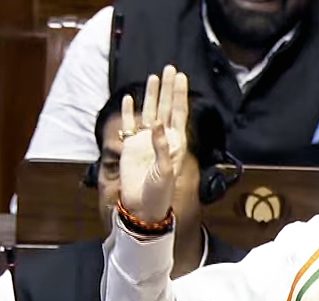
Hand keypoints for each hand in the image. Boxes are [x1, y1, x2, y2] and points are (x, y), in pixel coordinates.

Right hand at [118, 65, 188, 222]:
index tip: (181, 78)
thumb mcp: (164, 170)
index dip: (179, 96)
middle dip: (168, 89)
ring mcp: (146, 141)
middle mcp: (162, 139)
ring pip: (149, 112)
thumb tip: (158, 123)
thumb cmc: (159, 192)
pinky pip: (129, 125)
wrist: (142, 206)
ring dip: (152, 95)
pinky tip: (129, 99)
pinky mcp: (130, 147)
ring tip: (154, 77)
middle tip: (170, 68)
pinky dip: (129, 112)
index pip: (179, 114)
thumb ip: (161, 147)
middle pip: (165, 108)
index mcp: (175, 143)